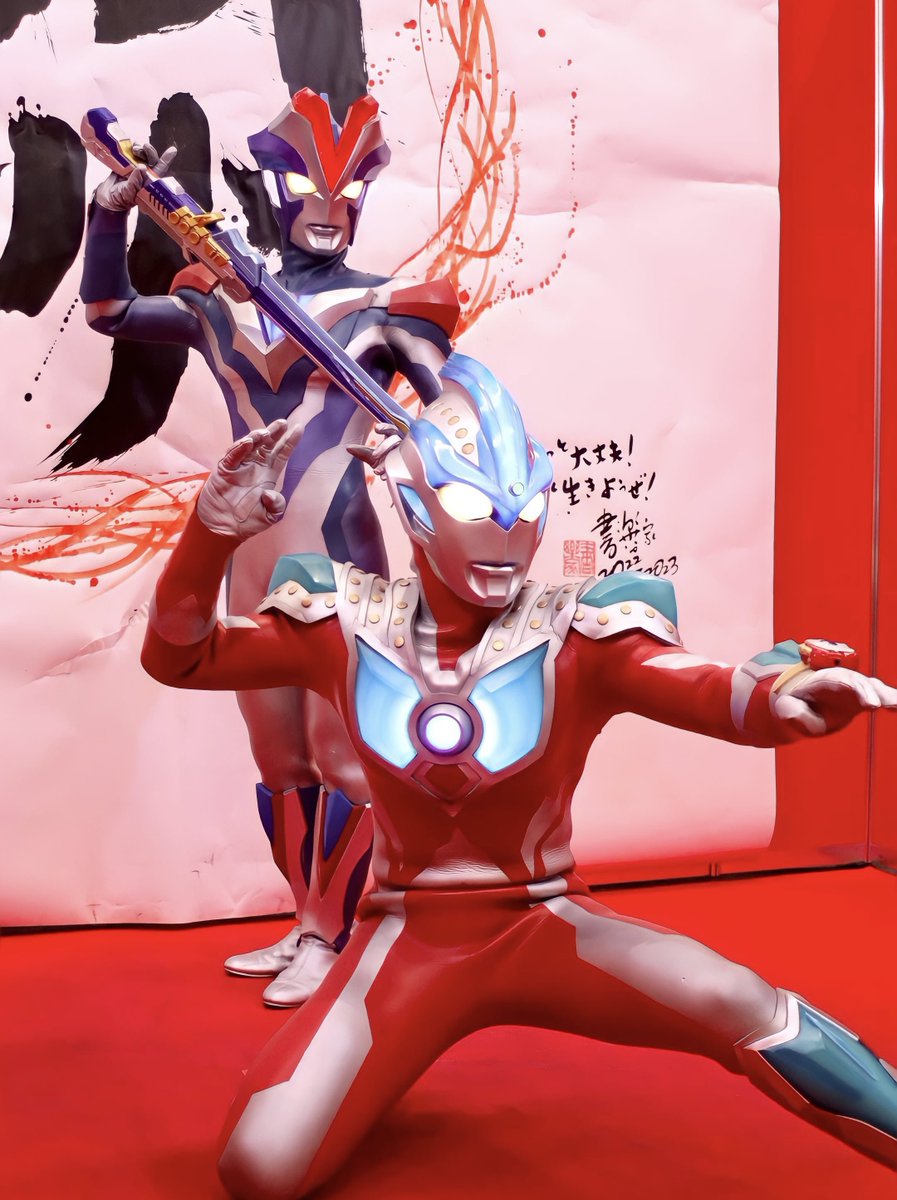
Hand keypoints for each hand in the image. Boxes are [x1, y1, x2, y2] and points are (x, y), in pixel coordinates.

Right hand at [94, 142, 176, 212]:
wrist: (108, 197)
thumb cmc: (120, 199)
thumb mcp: (128, 193)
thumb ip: (134, 183)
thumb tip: (141, 168)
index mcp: (149, 181)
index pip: (160, 169)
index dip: (166, 159)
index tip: (172, 150)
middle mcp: (144, 173)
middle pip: (151, 158)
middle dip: (149, 151)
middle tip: (144, 148)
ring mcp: (135, 167)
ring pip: (141, 153)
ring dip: (139, 148)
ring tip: (134, 149)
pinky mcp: (125, 162)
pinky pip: (129, 152)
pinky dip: (129, 147)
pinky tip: (128, 146)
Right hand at [197, 420, 302, 539]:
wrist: (225, 529)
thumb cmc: (248, 521)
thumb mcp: (270, 516)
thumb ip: (277, 505)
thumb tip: (269, 494)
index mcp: (269, 474)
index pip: (282, 454)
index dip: (290, 442)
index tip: (299, 428)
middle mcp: (255, 467)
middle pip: (267, 445)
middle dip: (274, 433)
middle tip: (283, 423)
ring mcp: (239, 466)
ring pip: (249, 446)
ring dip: (256, 437)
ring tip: (265, 432)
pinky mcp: (225, 470)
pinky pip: (232, 456)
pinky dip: (239, 449)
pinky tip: (248, 443)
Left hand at [773, 667, 896, 734]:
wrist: (800, 701)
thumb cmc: (794, 703)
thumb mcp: (788, 707)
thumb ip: (792, 710)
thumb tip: (793, 712)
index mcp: (825, 679)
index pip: (844, 681)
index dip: (859, 691)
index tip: (871, 705)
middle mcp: (843, 680)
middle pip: (863, 683)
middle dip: (874, 693)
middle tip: (886, 705)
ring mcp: (855, 688)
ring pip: (875, 688)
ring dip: (889, 696)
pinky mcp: (863, 698)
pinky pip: (881, 698)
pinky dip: (892, 701)